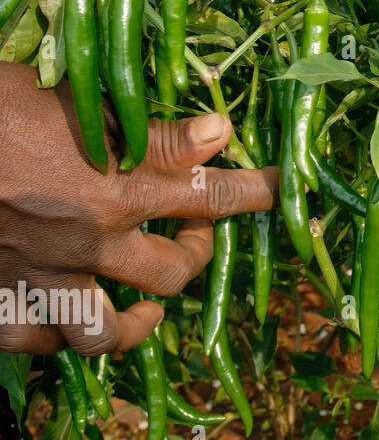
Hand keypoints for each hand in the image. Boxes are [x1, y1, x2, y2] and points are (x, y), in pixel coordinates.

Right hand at [0, 63, 277, 354]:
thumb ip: (145, 125)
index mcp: (111, 185)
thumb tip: (217, 131)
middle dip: (196, 249)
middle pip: (174, 270)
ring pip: (110, 331)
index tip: (280, 187)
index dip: (254, 192)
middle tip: (192, 226)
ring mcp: (37, 279)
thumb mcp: (67, 97)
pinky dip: (62, 335)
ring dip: (140, 319)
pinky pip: (40, 343)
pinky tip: (73, 315)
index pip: (209, 194)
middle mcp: (84, 241)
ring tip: (149, 300)